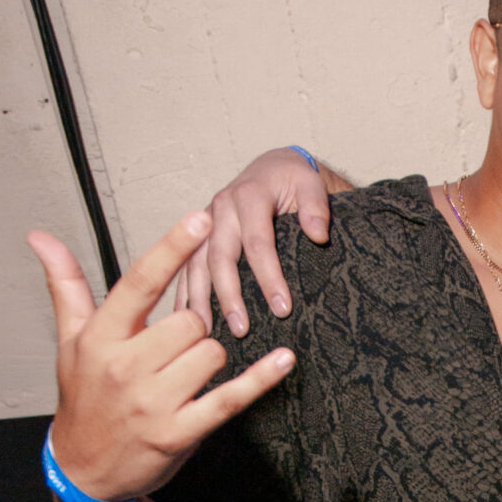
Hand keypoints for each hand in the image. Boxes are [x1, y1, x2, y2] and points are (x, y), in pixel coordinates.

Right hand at [31, 212, 294, 501]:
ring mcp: (152, 403)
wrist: (84, 469)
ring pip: (212, 354)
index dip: (172, 248)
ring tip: (184, 375)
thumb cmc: (83, 396)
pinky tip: (283, 359)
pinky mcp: (178, 433)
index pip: (139, 282)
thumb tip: (40, 237)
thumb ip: (66, 285)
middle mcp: (125, 367)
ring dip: (210, 359)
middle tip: (175, 348)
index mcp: (101, 337)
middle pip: (191, 321)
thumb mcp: (70, 341)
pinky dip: (260, 379)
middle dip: (194, 329)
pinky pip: (229, 398)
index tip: (201, 218)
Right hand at [179, 147, 332, 333]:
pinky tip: (184, 318)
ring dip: (199, 299)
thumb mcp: (311, 184)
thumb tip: (318, 234)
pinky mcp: (198, 235)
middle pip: (220, 257)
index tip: (283, 309)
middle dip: (229, 296)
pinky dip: (183, 292)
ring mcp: (206, 223)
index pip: (257, 242)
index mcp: (248, 196)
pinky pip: (186, 266)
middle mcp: (220, 208)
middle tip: (243, 330)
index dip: (269, 277)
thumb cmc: (294, 180)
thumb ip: (316, 207)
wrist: (271, 168)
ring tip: (206, 333)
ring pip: (195, 264)